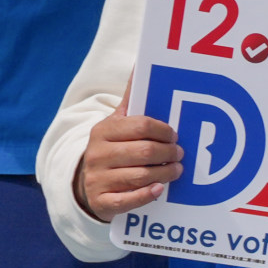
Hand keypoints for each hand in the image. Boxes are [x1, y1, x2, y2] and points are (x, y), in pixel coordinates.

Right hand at [72, 106, 183, 220]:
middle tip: (180, 154)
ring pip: (140, 176)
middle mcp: (97, 154)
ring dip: (165, 174)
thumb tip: (139, 65)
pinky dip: (146, 195)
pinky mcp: (101, 201)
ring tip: (177, 170)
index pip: (141, 125)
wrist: (87, 184)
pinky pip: (127, 200)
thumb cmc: (113, 149)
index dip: (164, 131)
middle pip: (144, 151)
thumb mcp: (116, 125)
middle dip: (168, 153)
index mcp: (103, 131)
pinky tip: (159, 189)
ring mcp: (97, 179)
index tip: (174, 135)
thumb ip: (131, 101)